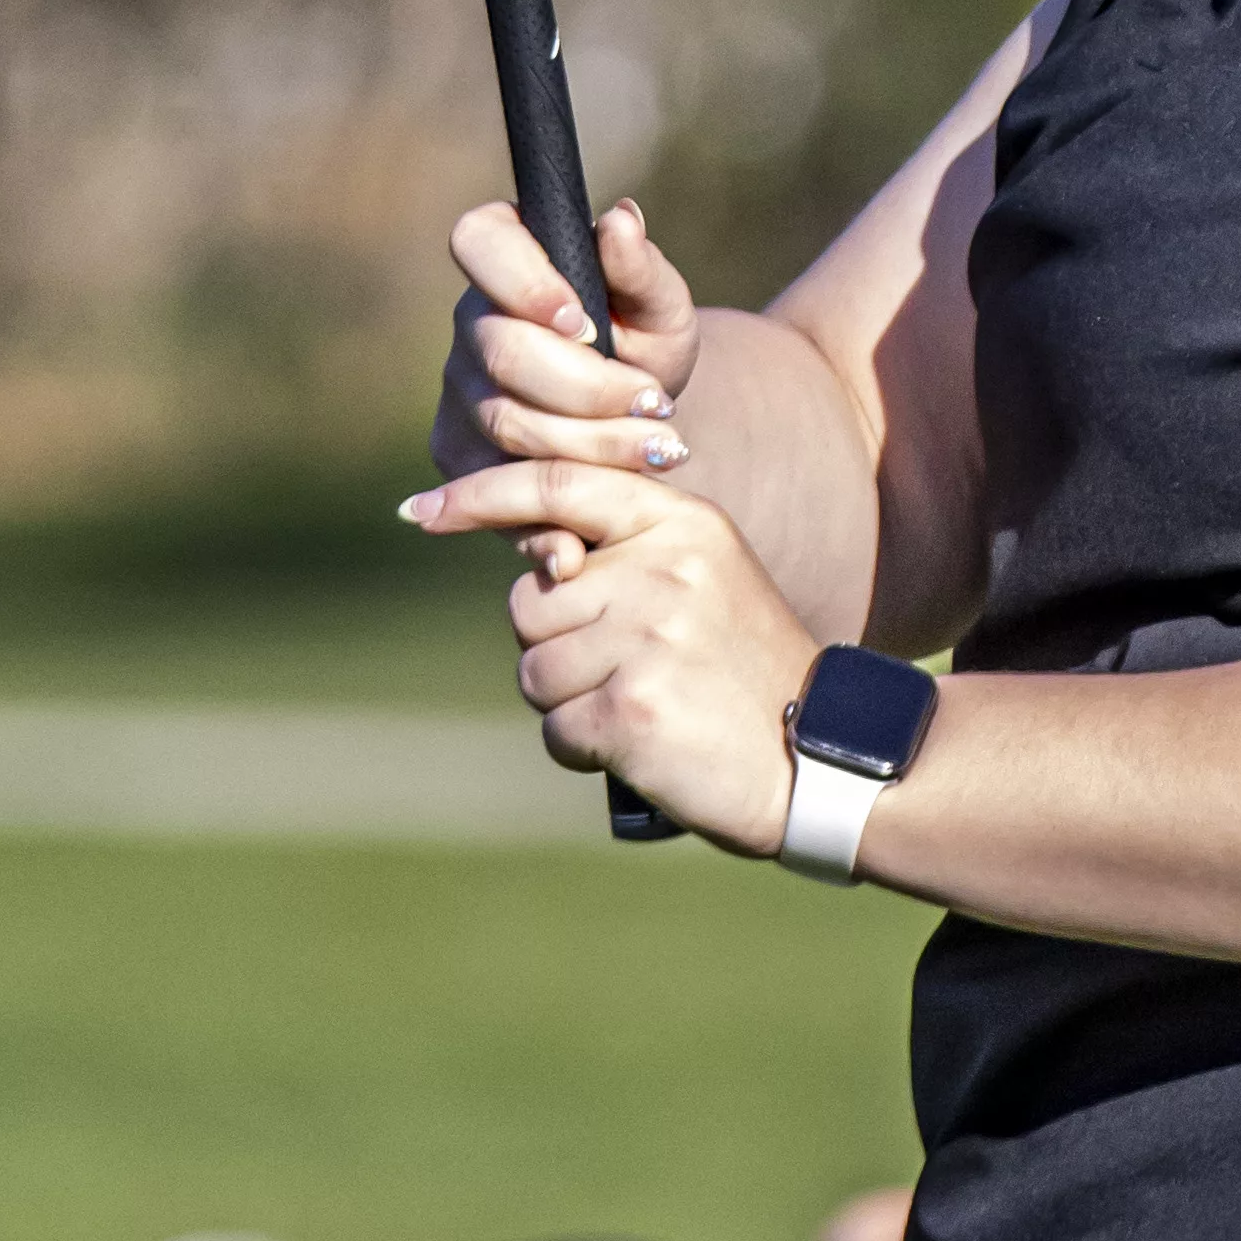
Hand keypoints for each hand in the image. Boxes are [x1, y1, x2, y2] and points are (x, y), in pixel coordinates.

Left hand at [399, 446, 818, 854]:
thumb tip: (535, 555)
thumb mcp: (703, 581)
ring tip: (644, 709)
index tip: (418, 510)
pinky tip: (641, 749)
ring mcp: (648, 638)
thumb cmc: (745, 673)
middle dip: (557, 646)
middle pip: (531, 601)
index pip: (560, 484)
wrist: (821, 757)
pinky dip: (585, 748)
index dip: (481, 494)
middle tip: (631, 671)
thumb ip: (626, 557)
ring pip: (536, 670)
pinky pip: (555, 728)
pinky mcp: (631, 710)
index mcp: (683, 523)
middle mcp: (663, 569)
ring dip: (571, 703)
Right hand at [431, 194, 701, 486]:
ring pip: (506, 422)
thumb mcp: (662, 305)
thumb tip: (620, 218)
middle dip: (588, 387)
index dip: (525, 282)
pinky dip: (559, 492)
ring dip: (591, 441)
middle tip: (655, 403)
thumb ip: (641, 267)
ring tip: (659, 445)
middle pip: (503, 352)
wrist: (641, 418)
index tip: (586, 323)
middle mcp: (471, 320)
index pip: (479, 240)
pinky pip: (496, 483)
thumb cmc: (647, 340)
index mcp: (507, 256)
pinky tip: (606, 498)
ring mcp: (458, 390)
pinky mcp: (459, 455)